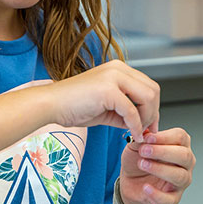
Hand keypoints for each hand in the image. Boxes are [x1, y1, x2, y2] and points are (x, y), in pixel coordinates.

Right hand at [42, 60, 159, 138]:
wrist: (49, 105)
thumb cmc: (73, 107)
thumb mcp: (107, 109)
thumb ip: (126, 113)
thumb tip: (143, 124)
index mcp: (118, 69)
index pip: (148, 86)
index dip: (153, 107)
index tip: (150, 126)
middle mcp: (118, 68)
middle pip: (153, 90)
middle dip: (153, 113)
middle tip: (146, 131)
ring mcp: (113, 76)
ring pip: (148, 97)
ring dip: (147, 118)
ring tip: (136, 132)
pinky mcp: (108, 90)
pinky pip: (132, 111)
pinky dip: (136, 125)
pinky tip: (132, 135)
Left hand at [119, 127, 194, 203]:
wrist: (131, 182)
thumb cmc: (138, 161)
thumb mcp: (135, 146)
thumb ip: (141, 139)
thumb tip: (145, 133)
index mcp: (180, 146)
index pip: (181, 137)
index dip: (165, 137)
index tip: (148, 138)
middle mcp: (185, 163)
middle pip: (184, 156)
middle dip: (163, 152)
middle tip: (144, 151)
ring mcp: (182, 181)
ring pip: (179, 176)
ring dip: (160, 169)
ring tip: (142, 164)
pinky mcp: (174, 198)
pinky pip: (170, 199)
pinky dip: (157, 194)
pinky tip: (145, 187)